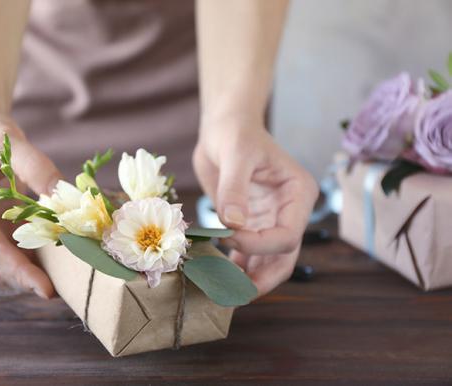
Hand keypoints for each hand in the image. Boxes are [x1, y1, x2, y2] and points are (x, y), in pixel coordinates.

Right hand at [0, 110, 61, 297]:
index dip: (19, 271)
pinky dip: (30, 260)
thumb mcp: (11, 142)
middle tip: (64, 291)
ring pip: (2, 264)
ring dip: (29, 273)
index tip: (46, 290)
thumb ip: (38, 168)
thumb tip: (64, 198)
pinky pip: (9, 253)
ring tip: (64, 280)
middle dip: (27, 279)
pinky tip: (55, 262)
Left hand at [193, 123, 317, 295]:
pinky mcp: (250, 224)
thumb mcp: (236, 153)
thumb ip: (235, 188)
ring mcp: (269, 220)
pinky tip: (217, 274)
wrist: (224, 128)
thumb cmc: (235, 132)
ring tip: (222, 290)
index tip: (228, 237)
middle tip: (234, 294)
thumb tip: (233, 224)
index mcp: (297, 194)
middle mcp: (288, 212)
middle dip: (261, 277)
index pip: (288, 234)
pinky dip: (234, 266)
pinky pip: (247, 253)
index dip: (259, 245)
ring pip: (267, 261)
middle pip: (283, 257)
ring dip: (247, 278)